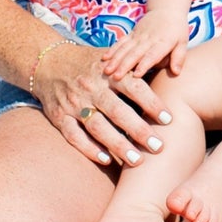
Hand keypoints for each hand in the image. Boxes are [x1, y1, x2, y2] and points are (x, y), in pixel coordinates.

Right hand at [31, 38, 171, 168]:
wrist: (48, 61)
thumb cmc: (91, 64)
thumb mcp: (112, 60)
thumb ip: (136, 70)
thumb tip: (173, 73)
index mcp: (108, 72)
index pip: (133, 86)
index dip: (151, 103)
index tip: (169, 119)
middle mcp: (90, 87)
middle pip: (117, 110)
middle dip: (139, 130)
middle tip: (159, 147)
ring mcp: (73, 103)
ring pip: (97, 126)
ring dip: (118, 145)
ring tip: (137, 160)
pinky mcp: (59, 117)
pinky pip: (73, 136)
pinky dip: (89, 148)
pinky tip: (106, 160)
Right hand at [99, 13, 189, 82]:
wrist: (167, 10)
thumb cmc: (177, 30)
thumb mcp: (183, 42)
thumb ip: (179, 57)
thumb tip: (176, 72)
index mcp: (162, 42)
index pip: (152, 55)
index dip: (144, 64)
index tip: (136, 75)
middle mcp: (148, 39)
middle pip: (135, 53)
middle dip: (124, 65)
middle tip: (116, 77)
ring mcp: (138, 36)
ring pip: (125, 48)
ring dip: (115, 59)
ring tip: (107, 70)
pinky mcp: (132, 34)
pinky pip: (121, 42)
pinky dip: (112, 50)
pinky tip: (104, 58)